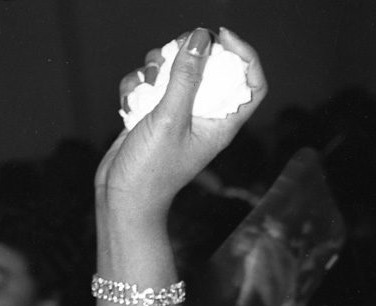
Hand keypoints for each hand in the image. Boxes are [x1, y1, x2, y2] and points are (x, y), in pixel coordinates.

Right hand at [97, 27, 266, 224]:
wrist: (123, 198)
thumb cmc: (153, 171)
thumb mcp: (171, 119)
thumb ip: (186, 78)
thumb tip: (201, 38)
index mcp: (222, 124)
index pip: (252, 85)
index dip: (245, 56)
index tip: (223, 36)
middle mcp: (203, 116)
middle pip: (208, 67)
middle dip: (187, 52)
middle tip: (171, 55)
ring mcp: (178, 114)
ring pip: (174, 70)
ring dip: (155, 68)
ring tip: (146, 87)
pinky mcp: (154, 113)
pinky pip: (149, 83)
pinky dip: (137, 86)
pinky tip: (130, 104)